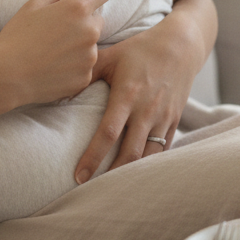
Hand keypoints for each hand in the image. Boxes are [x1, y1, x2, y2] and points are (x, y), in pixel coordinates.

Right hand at [0, 0, 114, 106]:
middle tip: (57, 31)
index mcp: (77, 8)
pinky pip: (85, 67)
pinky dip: (73, 66)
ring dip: (78, 46)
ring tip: (51, 52)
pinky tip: (52, 68)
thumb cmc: (16, 38)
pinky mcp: (85, 77)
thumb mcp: (32, 7)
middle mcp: (90, 31)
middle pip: (97, 20)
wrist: (6, 77)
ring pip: (91, 45)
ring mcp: (89, 57)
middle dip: (83, 22)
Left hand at [73, 0, 214, 183]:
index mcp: (128, 94)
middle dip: (111, 176)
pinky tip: (135, 176)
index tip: (78, 176)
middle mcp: (147, 110)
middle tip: (91, 193)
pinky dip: (149, 165)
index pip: (108, 133)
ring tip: (112, 191)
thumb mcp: (111, 56)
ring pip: (148, 156)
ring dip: (131, 174)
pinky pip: (162, 150)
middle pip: (130, 153)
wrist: (181, 46)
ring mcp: (164, 117)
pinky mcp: (175, 121)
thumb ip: (86, 72)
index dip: (93, 157)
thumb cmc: (139, 49)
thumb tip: (57, 88)